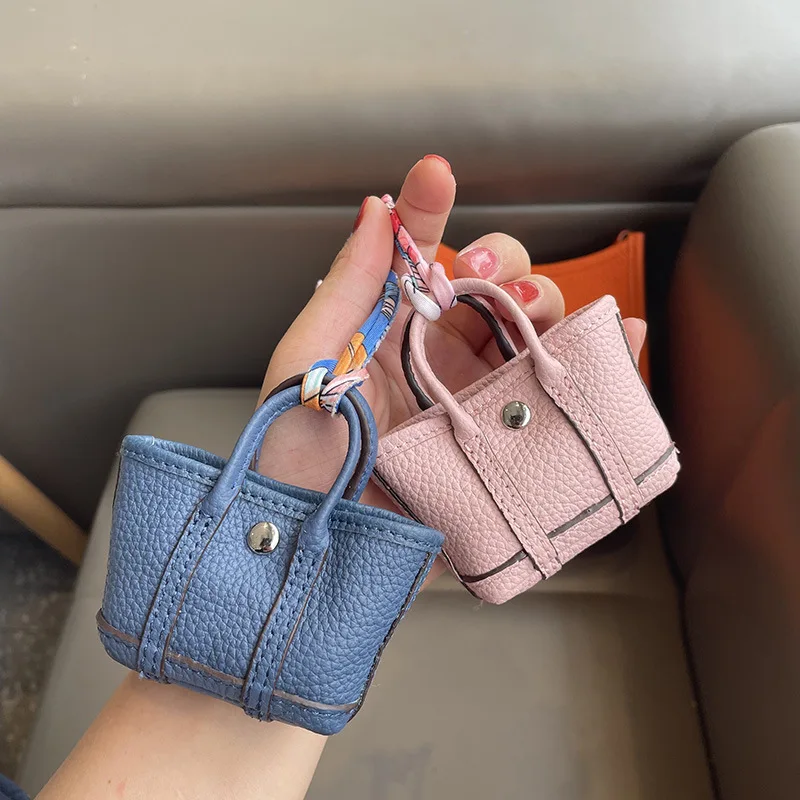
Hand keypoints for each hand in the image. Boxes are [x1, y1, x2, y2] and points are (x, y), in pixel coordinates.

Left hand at [258, 156, 645, 579]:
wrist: (319, 551)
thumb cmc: (294, 459)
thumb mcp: (308, 363)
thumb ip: (346, 288)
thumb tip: (372, 209)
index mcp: (384, 330)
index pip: (414, 255)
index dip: (428, 210)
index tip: (435, 176)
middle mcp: (434, 356)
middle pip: (490, 287)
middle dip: (502, 264)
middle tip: (484, 277)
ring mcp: (473, 397)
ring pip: (530, 330)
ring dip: (548, 304)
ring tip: (536, 312)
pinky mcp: (503, 439)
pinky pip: (558, 393)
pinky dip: (598, 359)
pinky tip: (617, 336)